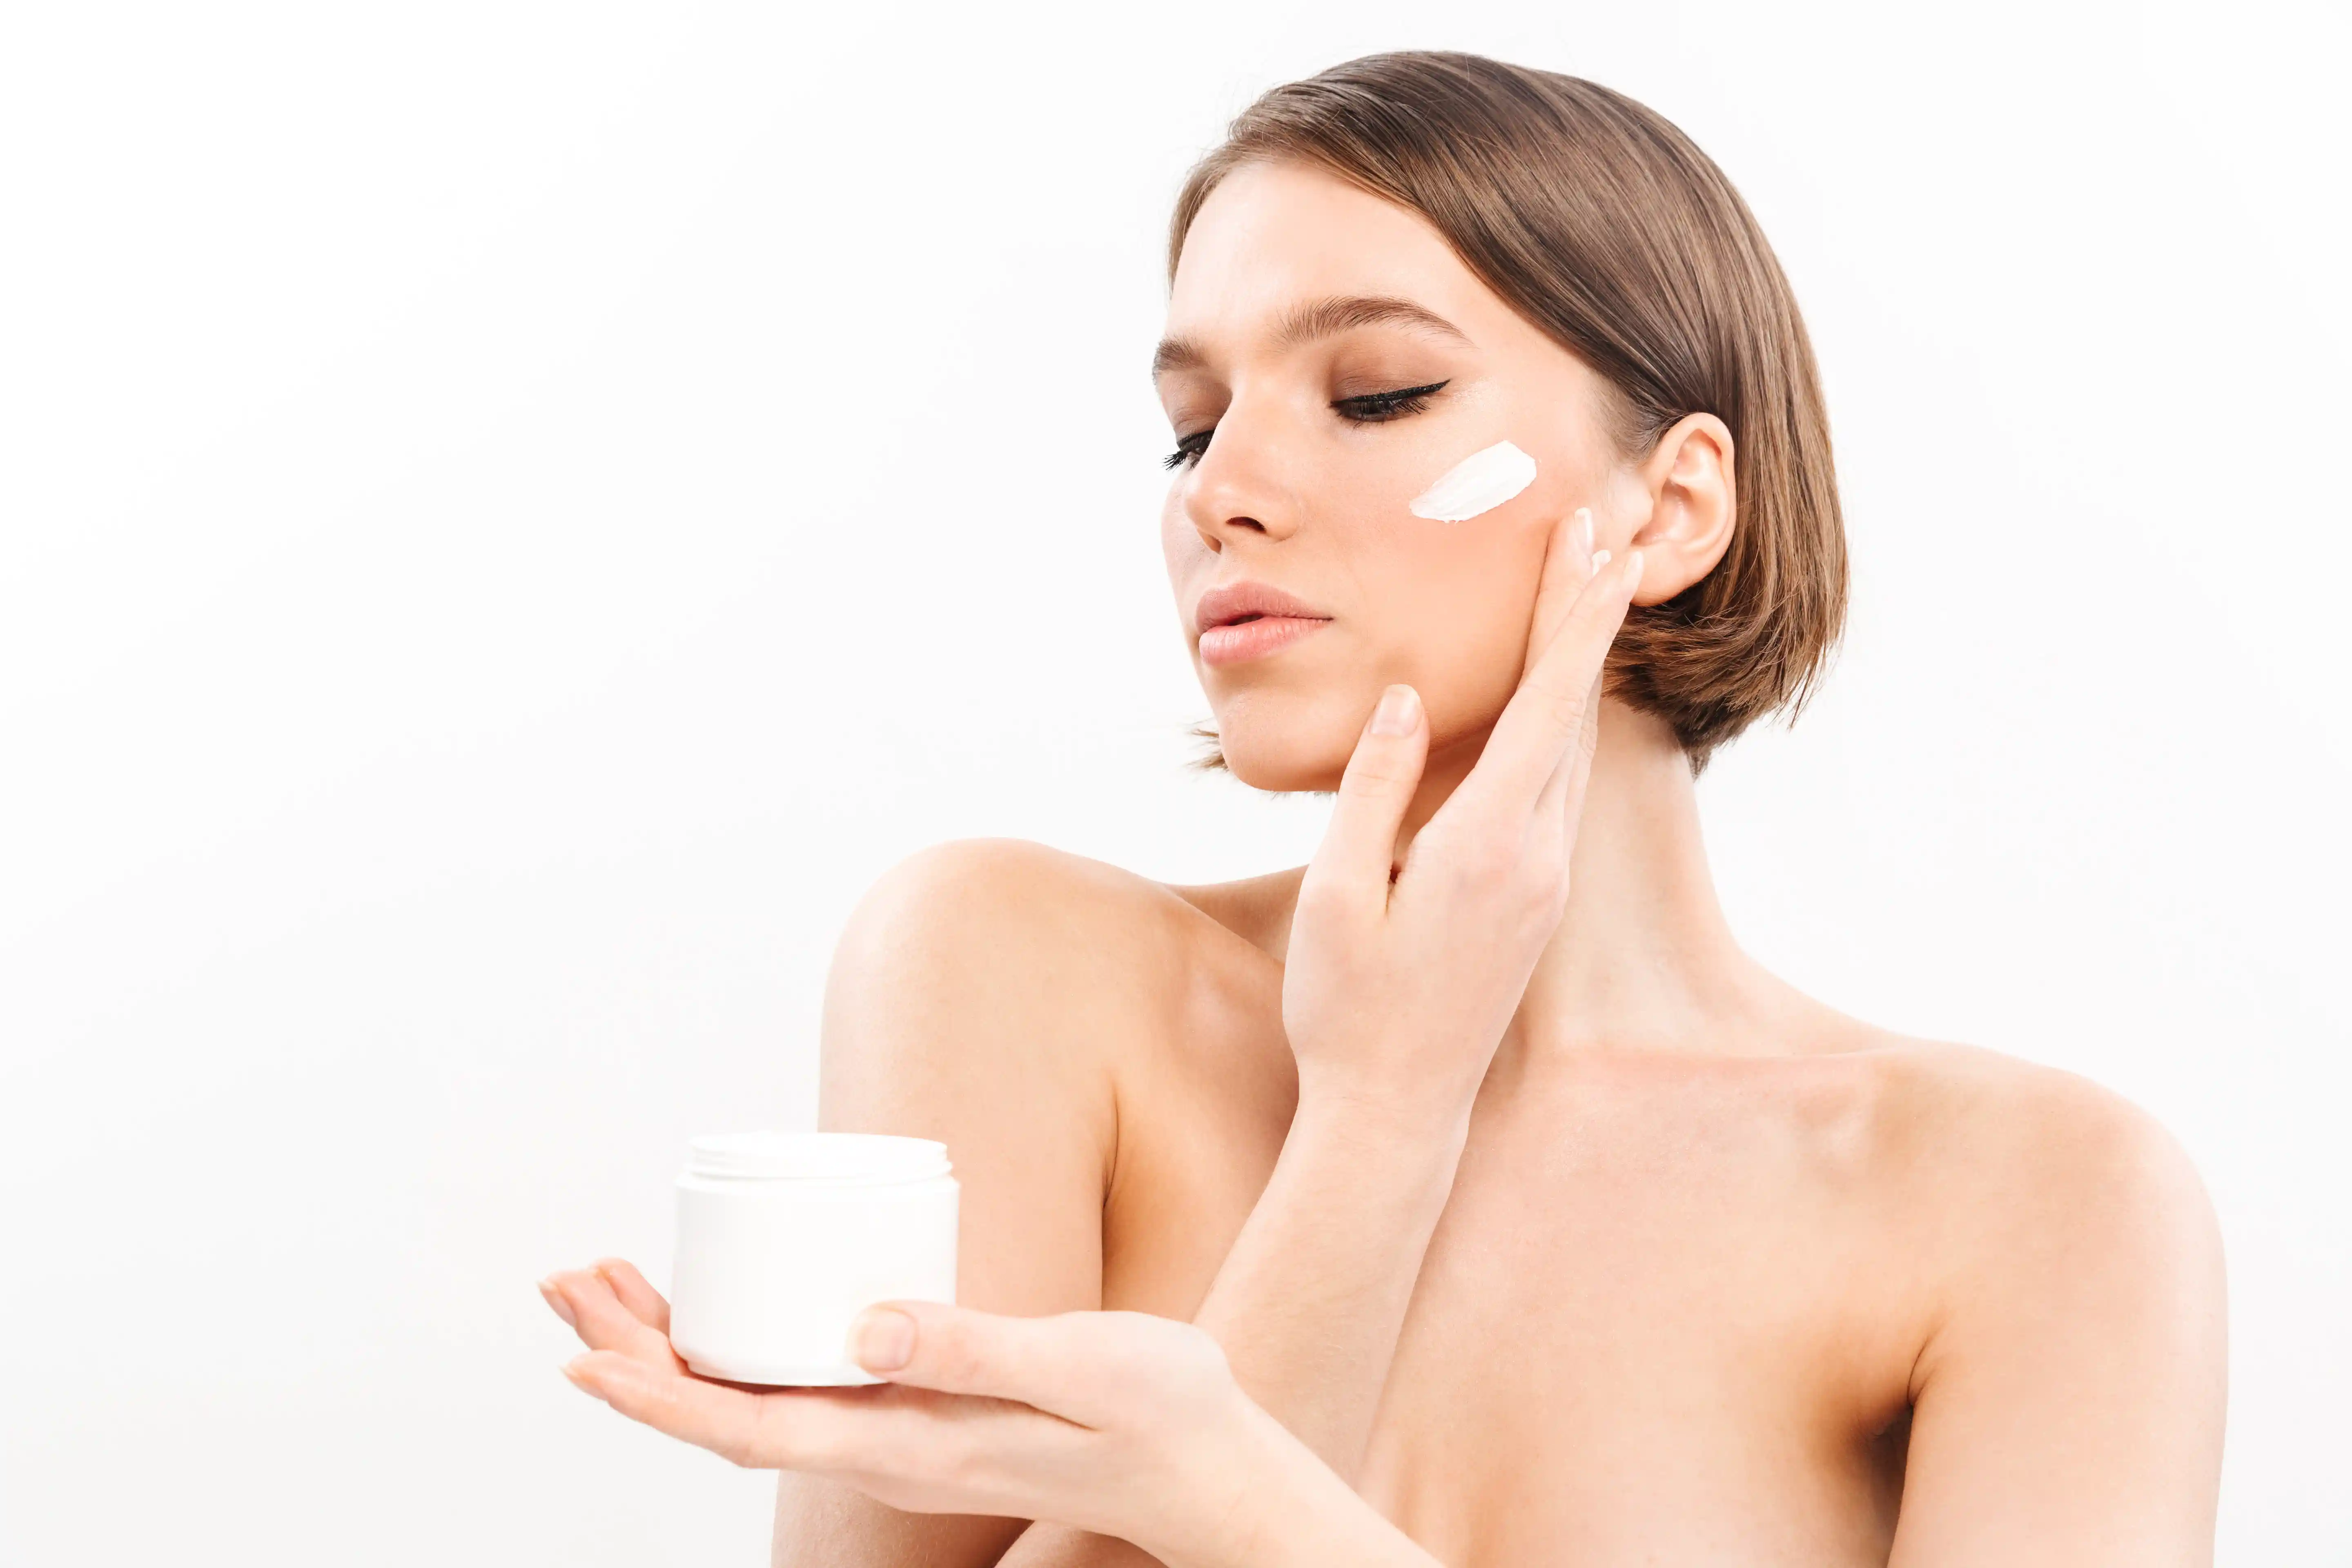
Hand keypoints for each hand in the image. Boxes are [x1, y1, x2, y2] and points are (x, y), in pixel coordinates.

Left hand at [538, 1260, 1359, 1567]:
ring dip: (673, 1347)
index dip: (658, 1395)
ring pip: (753, 1397)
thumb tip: (865, 1328)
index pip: (751, 1426)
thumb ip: (975, 1349)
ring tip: (611, 1288)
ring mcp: (901, 1432)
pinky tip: (722, 1315)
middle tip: (568, 1283)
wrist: (1208, 1470)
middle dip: (635, 1353)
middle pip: (727, 1412)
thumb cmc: (1160, 1416)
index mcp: (911, 1442)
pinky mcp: (922, 1407)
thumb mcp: (1080, 1369)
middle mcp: (888, 1447)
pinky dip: (739, 1346)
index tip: (584, 1356)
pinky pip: (799, 1383)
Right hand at [1279, 509, 1640, 1116]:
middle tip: (1599, 533)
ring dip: (1580, 670)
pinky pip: (1555, 791)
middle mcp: (1533, 860)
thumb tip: (1400, 702)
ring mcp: (1541, 885)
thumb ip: (1370, 792)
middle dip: (1584, 619)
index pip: (1543, 706)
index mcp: (1485, 847)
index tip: (1587, 545)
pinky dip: (1561, 727)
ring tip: (1585, 596)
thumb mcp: (1336, 896)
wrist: (1396, 1115)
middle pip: (1573, 715)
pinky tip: (1552, 702)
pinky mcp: (1532, 904)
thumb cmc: (1348, 1011)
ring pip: (1572, 753)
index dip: (1568, 619)